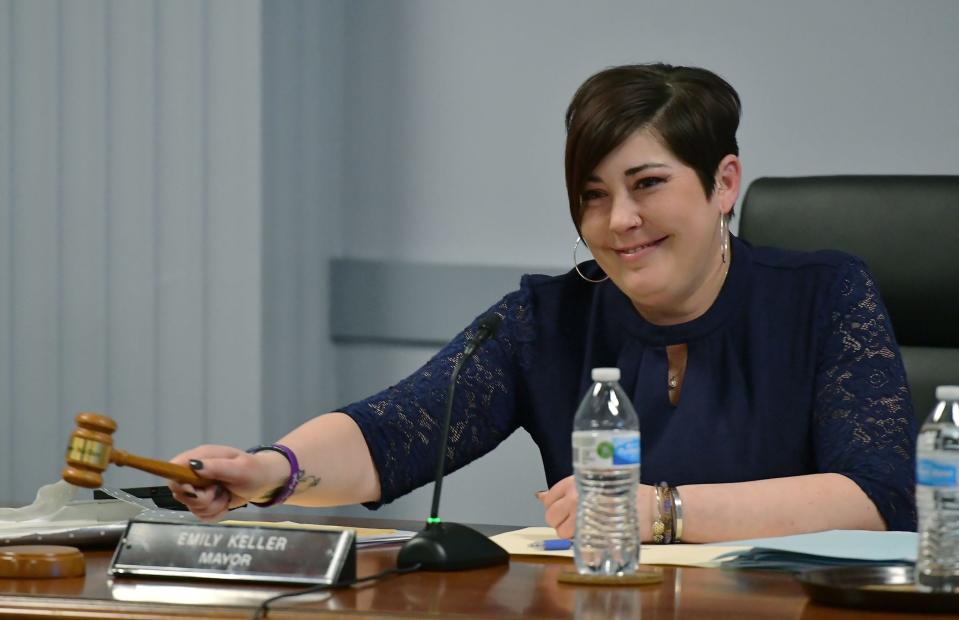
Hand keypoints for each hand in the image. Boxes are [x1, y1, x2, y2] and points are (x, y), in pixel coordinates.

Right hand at [167, 445, 287, 520]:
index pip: (174, 469)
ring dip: (212, 506)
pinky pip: (202, 515)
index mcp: (202, 457)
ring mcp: (199, 489)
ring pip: (192, 507)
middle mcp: (196, 473)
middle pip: (180, 493)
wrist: (264, 482)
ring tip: (226, 495)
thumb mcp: (239, 468)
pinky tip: (225, 503)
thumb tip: (194, 465)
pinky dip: (216, 513)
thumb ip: (217, 467)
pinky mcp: (204, 503)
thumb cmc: (254, 470)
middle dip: (202, 498)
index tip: (194, 490)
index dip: (179, 483)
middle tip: (219, 491)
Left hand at [538, 475, 656, 540]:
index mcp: (575, 481)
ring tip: (587, 530)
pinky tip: (593, 538)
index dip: (554, 507)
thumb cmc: (626, 494)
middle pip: (550, 516)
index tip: (564, 511)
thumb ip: (567, 492)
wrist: (650, 507)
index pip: (549, 497)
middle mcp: (574, 495)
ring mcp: (581, 514)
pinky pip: (573, 541)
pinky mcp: (590, 531)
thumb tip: (540, 496)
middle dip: (559, 522)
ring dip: (569, 534)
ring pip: (560, 531)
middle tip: (576, 523)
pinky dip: (579, 543)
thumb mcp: (595, 484)